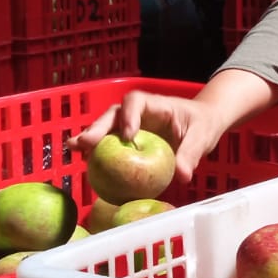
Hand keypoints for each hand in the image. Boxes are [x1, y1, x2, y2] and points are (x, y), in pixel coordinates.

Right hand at [69, 90, 225, 184]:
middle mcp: (139, 113)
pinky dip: (97, 152)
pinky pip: (110, 144)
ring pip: (106, 128)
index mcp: (156, 105)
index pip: (136, 101)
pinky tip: (84, 163)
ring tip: (74, 149)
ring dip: (90, 138)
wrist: (203, 123)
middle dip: (98, 127)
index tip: (128, 135)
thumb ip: (192, 153)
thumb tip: (182, 177)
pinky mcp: (128, 140)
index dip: (129, 114)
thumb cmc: (203, 123)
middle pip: (113, 114)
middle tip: (85, 143)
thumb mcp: (202, 136)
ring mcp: (131, 125)